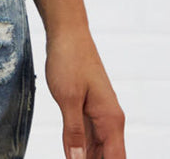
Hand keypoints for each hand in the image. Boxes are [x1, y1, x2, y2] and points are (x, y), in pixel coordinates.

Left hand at [45, 29, 125, 158]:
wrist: (67, 32)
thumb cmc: (69, 59)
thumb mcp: (67, 98)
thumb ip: (73, 132)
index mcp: (111, 120)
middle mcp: (110, 120)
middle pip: (108, 157)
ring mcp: (99, 114)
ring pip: (98, 148)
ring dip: (86, 157)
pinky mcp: (88, 107)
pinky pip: (87, 135)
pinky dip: (79, 146)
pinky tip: (70, 154)